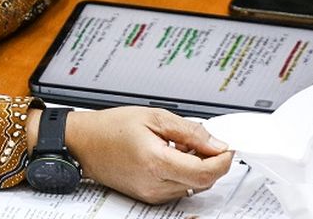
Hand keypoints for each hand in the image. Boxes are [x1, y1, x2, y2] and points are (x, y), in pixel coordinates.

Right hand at [36, 107, 233, 203]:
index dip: (223, 161)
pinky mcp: (148, 196)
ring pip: (191, 187)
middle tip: (206, 141)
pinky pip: (177, 188)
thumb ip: (189, 131)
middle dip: (212, 162)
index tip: (227, 147)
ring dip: (197, 168)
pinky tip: (171, 155)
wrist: (84, 143)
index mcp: (157, 162)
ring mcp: (151, 194)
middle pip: (202, 183)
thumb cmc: (111, 128)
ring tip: (181, 145)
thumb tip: (216, 143)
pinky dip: (183, 173)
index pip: (205, 173)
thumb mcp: (154, 117)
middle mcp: (155, 185)